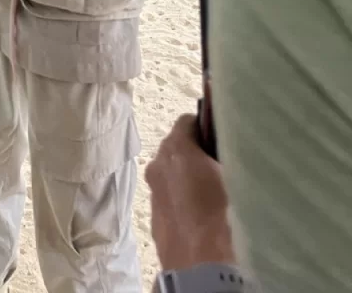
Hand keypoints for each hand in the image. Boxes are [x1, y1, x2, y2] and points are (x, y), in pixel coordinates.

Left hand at [145, 115, 235, 271]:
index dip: (207, 127)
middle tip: (224, 168)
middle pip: (177, 148)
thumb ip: (229, 154)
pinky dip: (183, 201)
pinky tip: (204, 216)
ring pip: (172, 174)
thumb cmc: (224, 216)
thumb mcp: (237, 175)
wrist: (205, 268)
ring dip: (190, 179)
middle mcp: (157, 165)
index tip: (223, 139)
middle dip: (198, 153)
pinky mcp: (155, 219)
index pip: (188, 121)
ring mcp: (153, 194)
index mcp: (175, 148)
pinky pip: (170, 199)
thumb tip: (233, 146)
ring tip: (217, 195)